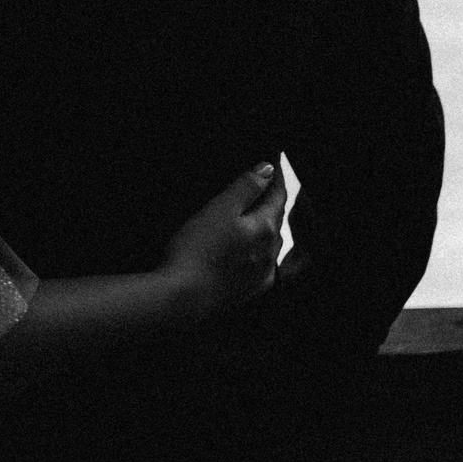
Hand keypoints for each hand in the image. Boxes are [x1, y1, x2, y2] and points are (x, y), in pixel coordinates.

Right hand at [161, 163, 286, 318]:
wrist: (185, 297)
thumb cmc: (197, 250)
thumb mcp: (219, 208)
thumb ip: (246, 187)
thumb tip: (267, 169)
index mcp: (265, 227)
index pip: (278, 195)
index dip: (274, 177)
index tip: (271, 164)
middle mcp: (270, 251)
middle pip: (276, 218)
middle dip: (271, 200)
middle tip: (264, 185)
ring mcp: (261, 273)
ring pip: (271, 242)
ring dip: (266, 225)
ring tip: (256, 214)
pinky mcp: (249, 290)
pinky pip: (263, 265)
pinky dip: (260, 252)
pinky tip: (252, 251)